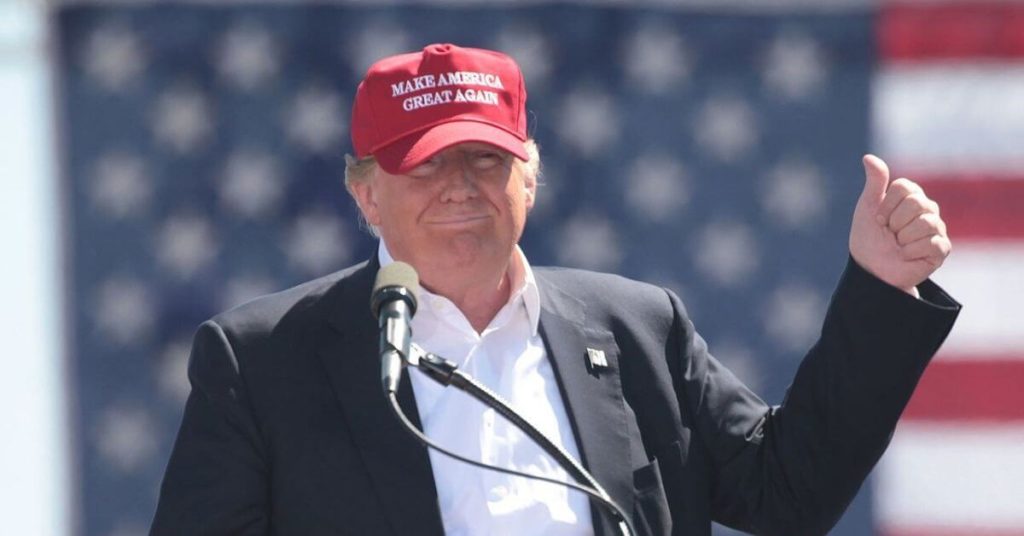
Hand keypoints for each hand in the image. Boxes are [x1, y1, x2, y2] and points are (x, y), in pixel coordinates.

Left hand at [849, 154, 950, 295]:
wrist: (872, 270)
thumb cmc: (869, 238)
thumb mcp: (867, 208)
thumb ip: (874, 182)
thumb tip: (868, 157)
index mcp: (911, 196)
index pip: (903, 188)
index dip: (886, 206)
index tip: (878, 220)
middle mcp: (928, 209)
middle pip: (916, 203)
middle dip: (894, 222)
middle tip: (890, 234)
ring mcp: (937, 229)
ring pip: (925, 224)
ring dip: (902, 239)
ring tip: (899, 246)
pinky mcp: (942, 249)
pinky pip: (931, 243)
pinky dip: (911, 252)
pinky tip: (907, 256)